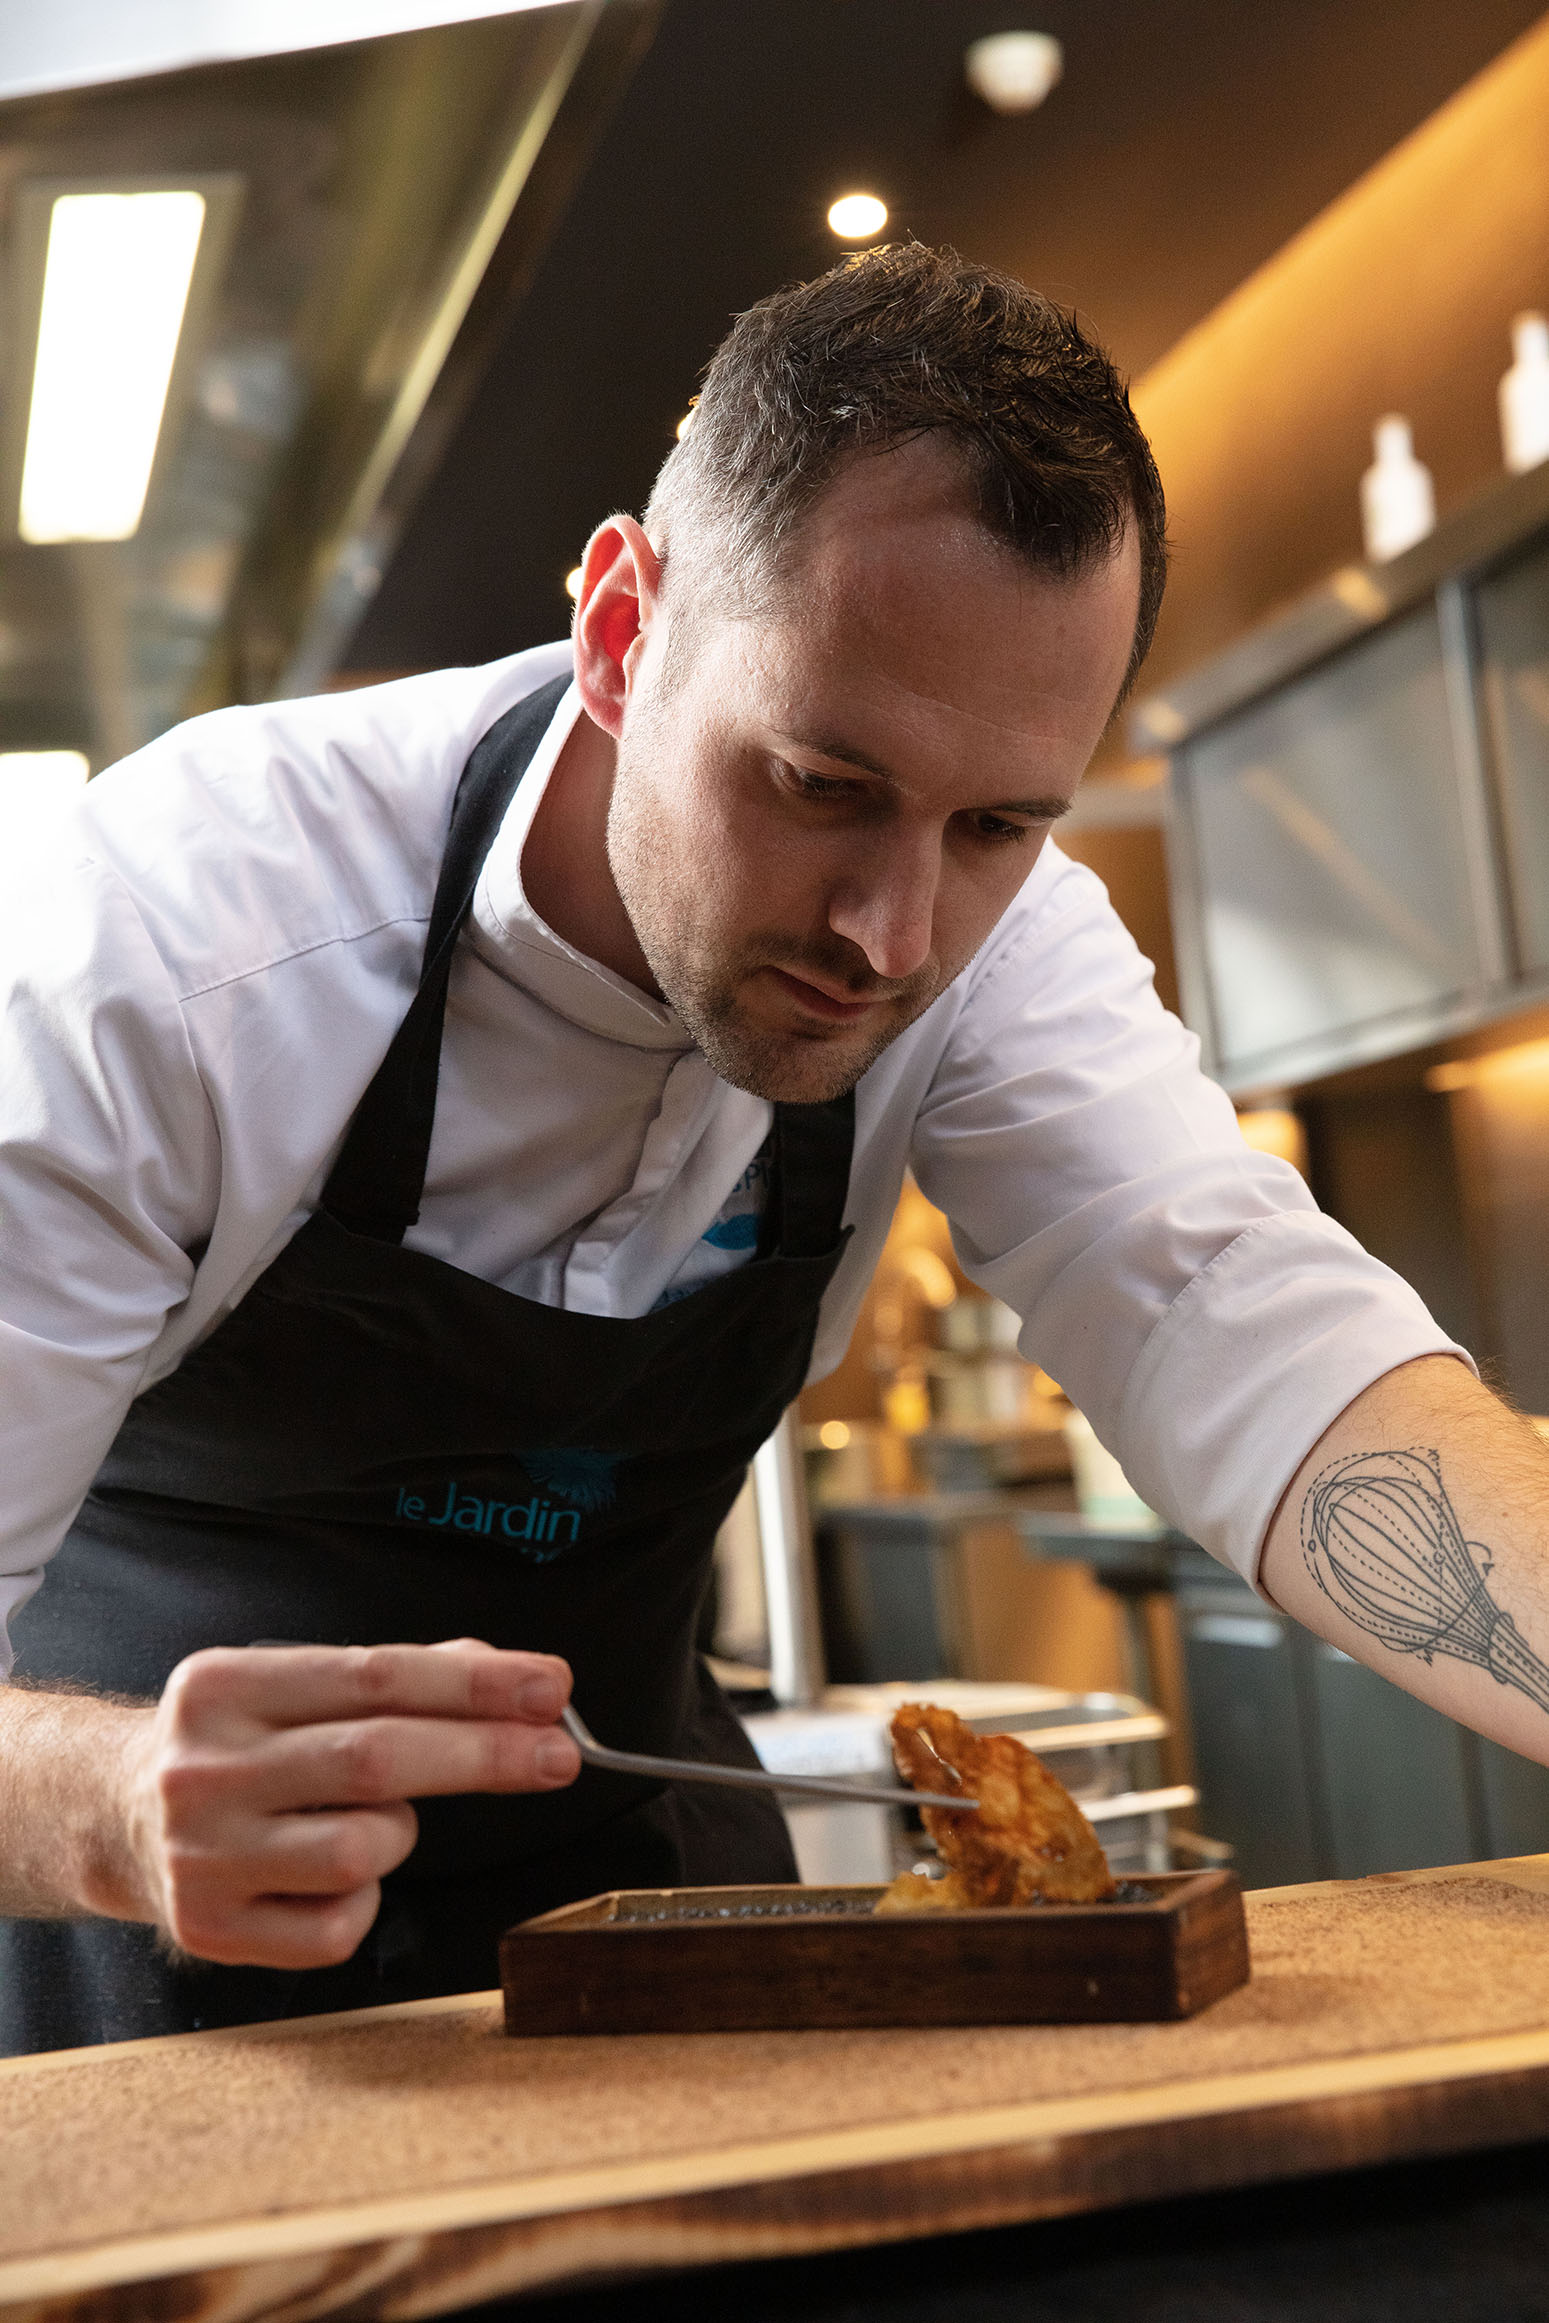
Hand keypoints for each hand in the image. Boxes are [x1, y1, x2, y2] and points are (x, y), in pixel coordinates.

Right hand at [117, 1638, 578, 1969]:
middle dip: (484, 1754)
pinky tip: (331, 1874)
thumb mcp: (295, 1687)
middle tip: (560, 1754)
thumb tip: (519, 1680)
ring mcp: (201, 1854)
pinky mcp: (211, 1929)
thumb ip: (404, 1679)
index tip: (551, 1687)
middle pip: (375, 1758)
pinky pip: (339, 1923)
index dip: (473, 1685)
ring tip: (371, 1820)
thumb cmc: (240, 1745)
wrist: (115, 1818)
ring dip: (400, 1834)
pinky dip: (364, 1898)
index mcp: (225, 1687)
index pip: (374, 1677)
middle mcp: (204, 1768)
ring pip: (362, 1848)